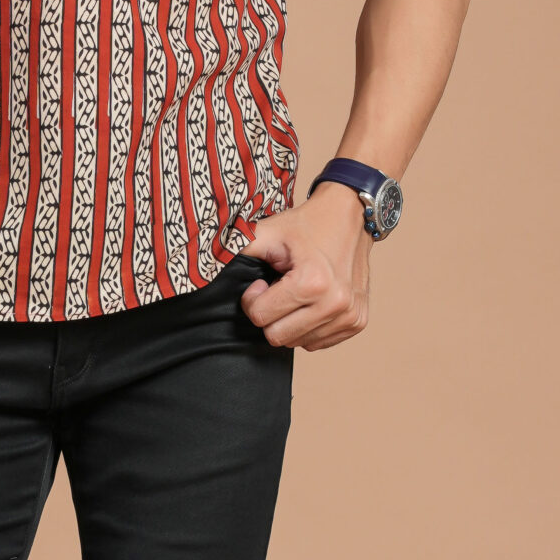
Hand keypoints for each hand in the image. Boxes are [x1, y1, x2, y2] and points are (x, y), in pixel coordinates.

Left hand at [238, 186, 372, 350]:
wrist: (351, 216)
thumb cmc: (307, 225)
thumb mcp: (268, 231)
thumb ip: (235, 248)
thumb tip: (201, 264)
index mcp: (312, 282)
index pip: (260, 318)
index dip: (253, 299)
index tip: (262, 281)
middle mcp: (336, 303)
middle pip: (277, 336)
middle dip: (270, 314)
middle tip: (278, 288)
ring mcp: (350, 315)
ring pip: (298, 343)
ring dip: (290, 321)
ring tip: (297, 291)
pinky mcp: (358, 322)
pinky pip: (318, 343)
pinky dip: (309, 326)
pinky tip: (312, 301)